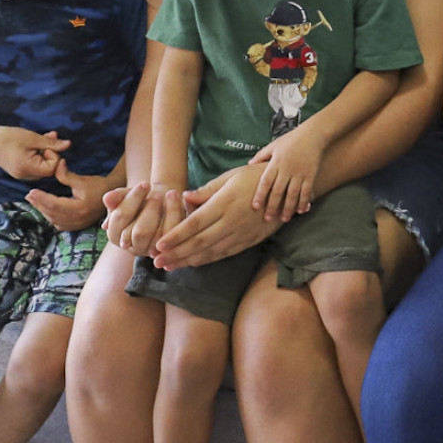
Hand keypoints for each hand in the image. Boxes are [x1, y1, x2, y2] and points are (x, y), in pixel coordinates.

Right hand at [0, 125, 70, 182]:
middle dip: (51, 152)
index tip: (48, 143)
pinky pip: (34, 165)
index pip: (52, 168)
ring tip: (43, 137)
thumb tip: (68, 144)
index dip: (54, 155)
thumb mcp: (32, 138)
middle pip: (48, 169)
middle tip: (50, 136)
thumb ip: (51, 143)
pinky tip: (35, 143)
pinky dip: (38, 154)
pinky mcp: (18, 170)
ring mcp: (21, 174)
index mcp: (27, 169)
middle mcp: (24, 175)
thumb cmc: (7, 136)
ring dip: (45, 151)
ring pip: (41, 166)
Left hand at [25, 160, 113, 230]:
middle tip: (29, 195)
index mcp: (79, 208)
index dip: (41, 198)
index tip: (31, 192)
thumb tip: (56, 164)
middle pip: (52, 213)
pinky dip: (50, 216)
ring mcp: (77, 225)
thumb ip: (66, 174)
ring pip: (53, 219)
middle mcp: (78, 219)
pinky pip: (58, 223)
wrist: (113, 198)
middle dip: (39, 204)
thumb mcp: (82, 180)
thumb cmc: (99, 187)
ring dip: (43, 210)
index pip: (55, 204)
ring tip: (34, 200)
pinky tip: (44, 208)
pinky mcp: (76, 226)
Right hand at [104, 180, 185, 256]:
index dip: (132, 199)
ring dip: (169, 212)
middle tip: (159, 194)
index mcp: (115, 235)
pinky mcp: (170, 248)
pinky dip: (177, 213)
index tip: (145, 183)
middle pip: (139, 233)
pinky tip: (179, 197)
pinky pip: (174, 233)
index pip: (120, 218)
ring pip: (159, 235)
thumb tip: (107, 198)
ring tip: (170, 192)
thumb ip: (117, 197)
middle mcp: (132, 248)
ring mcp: (152, 250)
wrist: (160, 201)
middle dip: (150, 210)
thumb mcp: (126, 195)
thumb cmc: (139, 200)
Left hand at [151, 165, 282, 269]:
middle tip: (157, 261)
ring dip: (188, 260)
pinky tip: (193, 263)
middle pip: (199, 241)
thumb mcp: (230, 176)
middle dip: (176, 253)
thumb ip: (206, 190)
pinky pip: (224, 253)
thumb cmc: (254, 178)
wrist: (285, 190)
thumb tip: (184, 197)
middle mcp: (231, 221)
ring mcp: (240, 233)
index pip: (195, 223)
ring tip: (170, 266)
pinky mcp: (248, 241)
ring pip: (210, 251)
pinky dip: (207, 260)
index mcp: (224, 203)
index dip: (176, 236)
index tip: (159, 244)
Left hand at [248, 130, 324, 222]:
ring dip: (288, 208)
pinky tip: (302, 211)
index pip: (265, 182)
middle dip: (272, 206)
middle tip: (267, 219)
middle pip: (278, 191)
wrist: (313, 135)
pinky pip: (307, 191)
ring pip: (292, 194)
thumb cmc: (291, 139)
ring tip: (284, 219)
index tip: (255, 206)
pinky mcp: (310, 175)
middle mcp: (287, 169)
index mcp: (276, 163)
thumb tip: (249, 164)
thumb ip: (261, 156)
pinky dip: (304, 202)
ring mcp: (299, 173)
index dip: (260, 195)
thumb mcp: (273, 145)